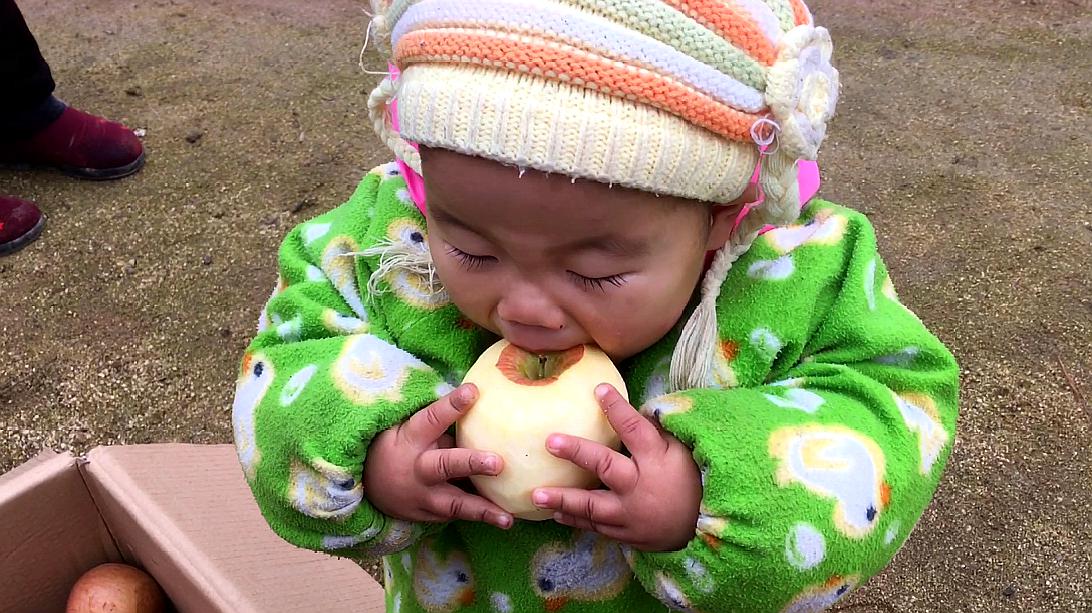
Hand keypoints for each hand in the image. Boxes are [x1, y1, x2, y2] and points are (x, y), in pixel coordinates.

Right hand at [364, 383, 512, 529]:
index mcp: (412, 438)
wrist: (368, 486)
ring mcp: (424, 496)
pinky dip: (480, 518)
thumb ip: (441, 426)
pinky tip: (504, 520)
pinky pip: (457, 516)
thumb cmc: (398, 446)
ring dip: (482, 510)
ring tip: (507, 518)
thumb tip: (480, 406)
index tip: (473, 392)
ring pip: (454, 503)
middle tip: (497, 463)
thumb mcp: (409, 429)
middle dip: (471, 464)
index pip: (432, 418)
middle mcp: (419, 469)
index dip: (451, 405)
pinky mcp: (430, 516)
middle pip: (445, 465)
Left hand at [531, 384, 701, 550]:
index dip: (617, 407)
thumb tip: (634, 409)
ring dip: (563, 499)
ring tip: (536, 494)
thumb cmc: (692, 483)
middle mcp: (640, 486)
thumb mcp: (682, 453)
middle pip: (605, 465)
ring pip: (593, 505)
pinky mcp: (625, 533)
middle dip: (576, 452)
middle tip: (550, 442)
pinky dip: (576, 520)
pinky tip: (555, 512)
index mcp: (656, 460)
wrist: (703, 530)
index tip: (599, 389)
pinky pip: (596, 527)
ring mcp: (631, 513)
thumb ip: (657, 434)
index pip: (634, 428)